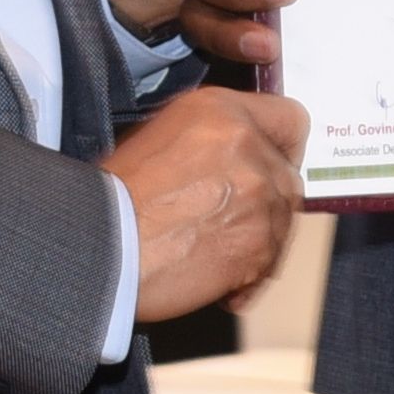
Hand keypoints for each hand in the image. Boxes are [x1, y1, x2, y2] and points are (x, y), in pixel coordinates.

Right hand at [106, 85, 311, 320]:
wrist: (102, 248)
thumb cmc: (114, 200)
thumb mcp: (158, 136)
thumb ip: (211, 137)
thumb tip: (238, 154)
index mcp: (221, 112)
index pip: (291, 119)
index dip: (284, 147)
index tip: (274, 164)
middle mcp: (248, 146)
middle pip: (289, 176)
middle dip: (266, 201)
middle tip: (232, 220)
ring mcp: (259, 196)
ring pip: (283, 220)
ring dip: (257, 239)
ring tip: (215, 253)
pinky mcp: (260, 244)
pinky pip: (272, 261)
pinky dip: (250, 276)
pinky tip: (220, 281)